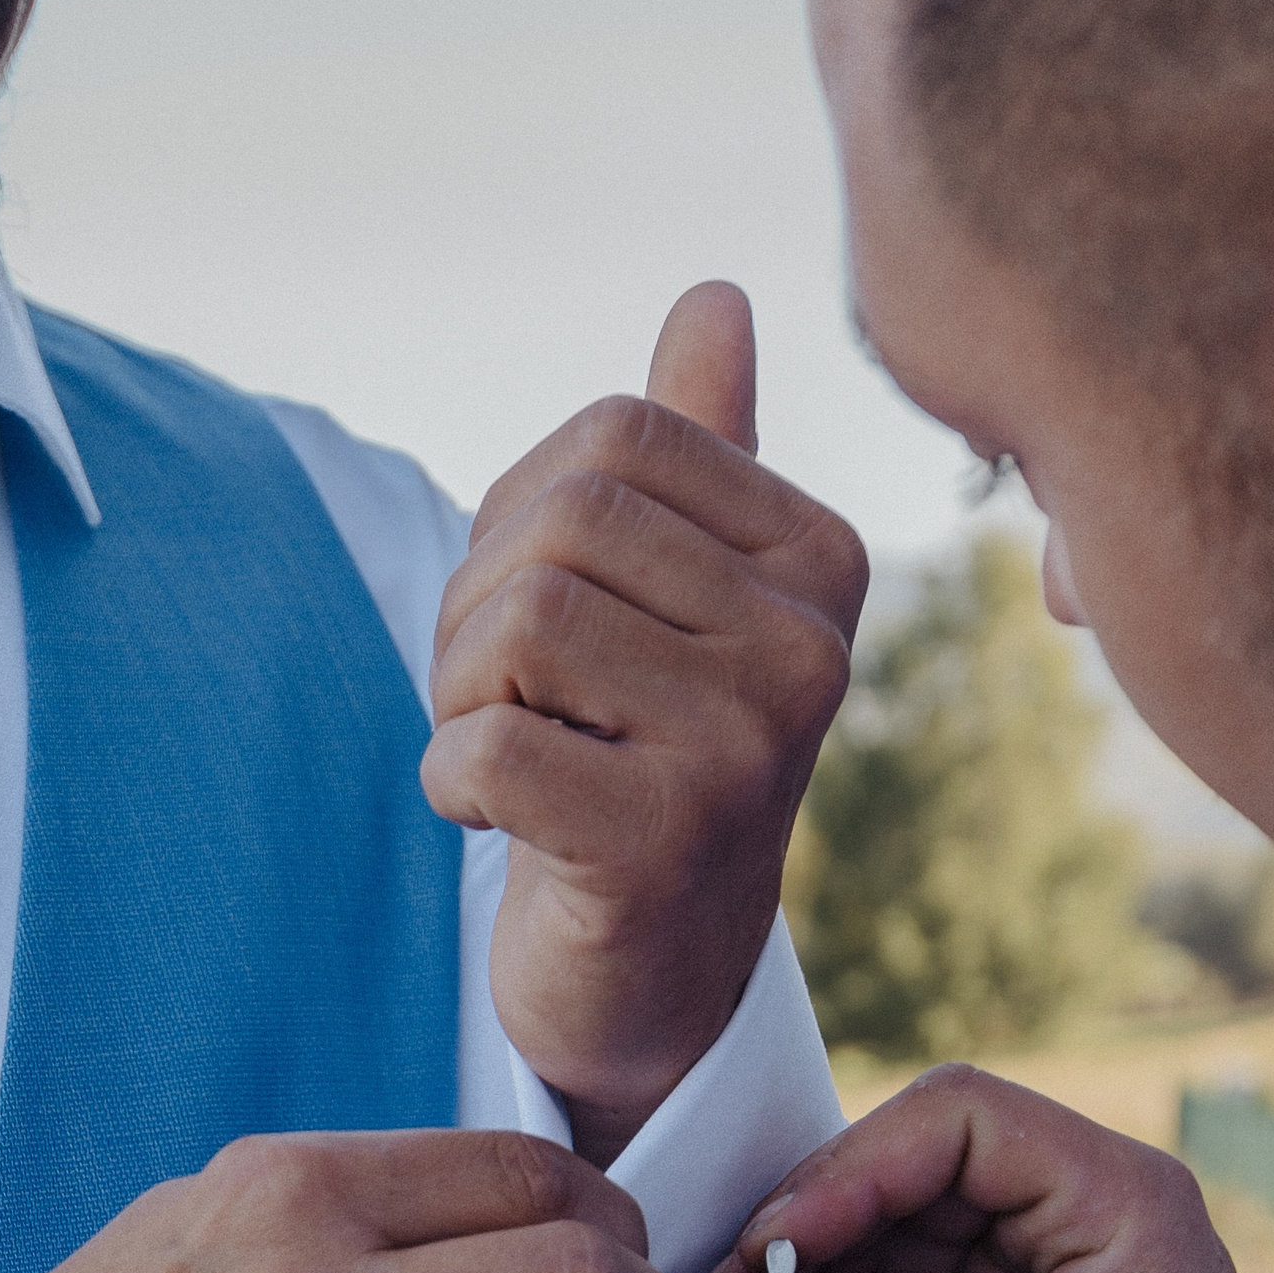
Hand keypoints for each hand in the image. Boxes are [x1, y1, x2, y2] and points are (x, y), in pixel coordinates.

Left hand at [422, 283, 867, 1167]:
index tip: (541, 623)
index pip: (615, 438)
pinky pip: (484, 749)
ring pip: (517, 629)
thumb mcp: (673, 603)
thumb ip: (697, 456)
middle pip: (561, 528)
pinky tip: (500, 823)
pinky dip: (451, 782)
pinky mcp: (667, 844)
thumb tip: (713, 295)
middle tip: (502, 703)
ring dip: (459, 697)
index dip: (524, 517)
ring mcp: (749, 750)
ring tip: (506, 757)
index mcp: (821, 562)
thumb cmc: (644, 765)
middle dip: (480, 611)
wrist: (655, 977)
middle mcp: (808, 649)